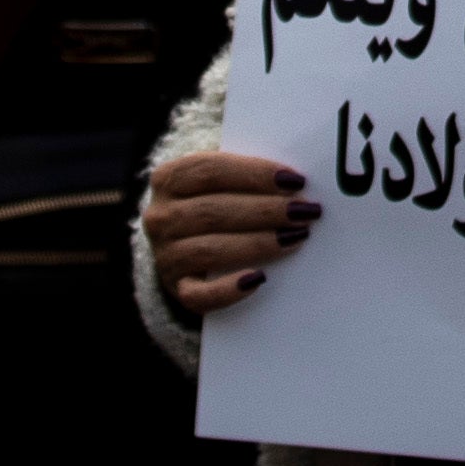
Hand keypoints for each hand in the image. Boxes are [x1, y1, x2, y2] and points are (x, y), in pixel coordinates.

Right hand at [143, 147, 312, 314]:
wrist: (185, 242)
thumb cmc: (215, 202)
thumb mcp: (220, 181)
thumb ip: (246, 177)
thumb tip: (293, 183)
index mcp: (168, 179)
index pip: (210, 171)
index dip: (254, 174)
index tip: (294, 181)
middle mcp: (159, 217)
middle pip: (213, 211)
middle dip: (265, 210)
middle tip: (305, 211)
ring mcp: (165, 255)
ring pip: (210, 250)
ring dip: (257, 243)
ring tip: (295, 237)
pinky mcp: (176, 289)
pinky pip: (199, 295)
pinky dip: (229, 290)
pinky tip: (259, 278)